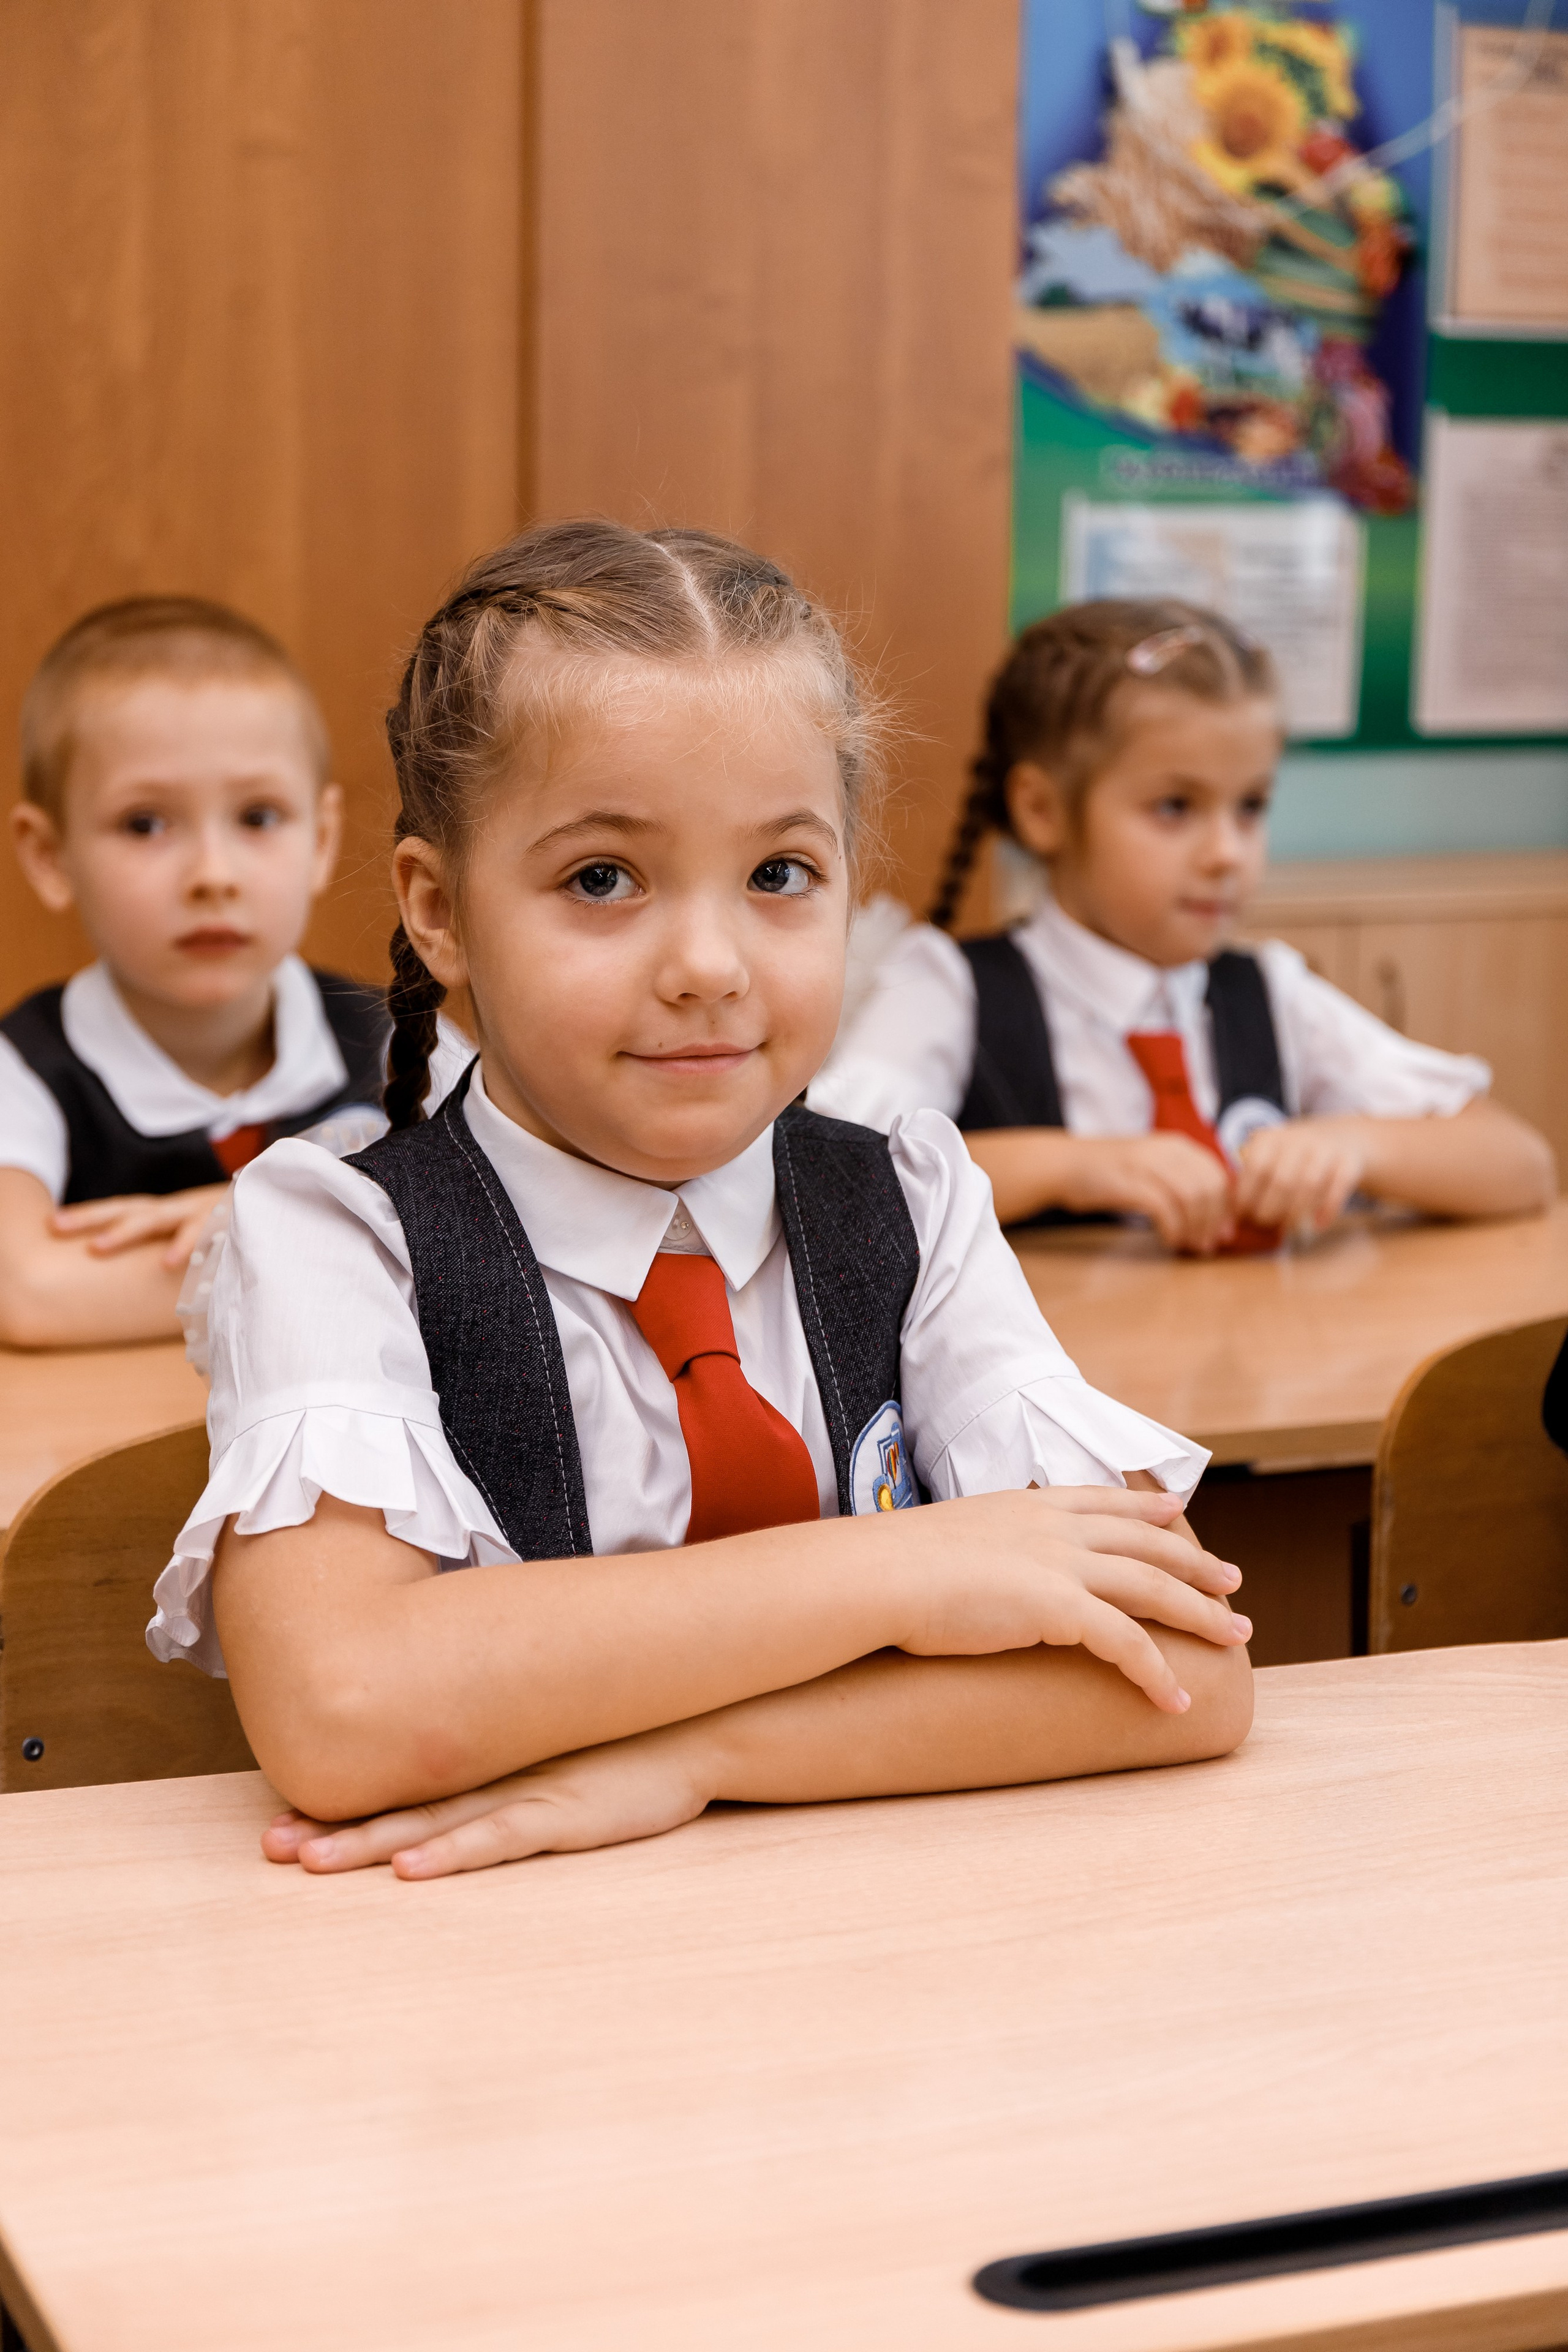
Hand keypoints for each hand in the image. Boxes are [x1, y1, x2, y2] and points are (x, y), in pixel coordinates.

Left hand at [49, 1182, 229, 1270]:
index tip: (54, 1223)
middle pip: (131, 1209)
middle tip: (58, 1227)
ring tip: (98, 1247)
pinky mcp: (232, 1218)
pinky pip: (206, 1233)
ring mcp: (205, 1210)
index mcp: (174, 1211)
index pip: (126, 1209)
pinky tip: (169, 1263)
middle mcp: (183, 1207)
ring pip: (159, 1217)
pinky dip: (187, 1246)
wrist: (290, 1196)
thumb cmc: (245, 1226)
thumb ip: (180, 1247)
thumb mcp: (206, 1232)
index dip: (91, 1215)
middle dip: (93, 1219)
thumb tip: (153, 1274)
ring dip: (128, 1231)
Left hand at [262, 1721, 710, 1879]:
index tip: (282, 1823)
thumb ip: (513, 1765)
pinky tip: (411, 1868)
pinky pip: (497, 1840)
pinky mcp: (562, 1818)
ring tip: (307, 1860)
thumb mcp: (559, 1755)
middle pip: (399, 1808)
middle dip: (332, 1831)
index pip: (402, 1791)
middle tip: (268, 1848)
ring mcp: (526, 1796)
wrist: (695, 1727)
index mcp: (490, 1768)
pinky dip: (452, 1853)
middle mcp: (495, 1779)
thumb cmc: (628, 1745)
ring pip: (431, 1825)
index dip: (342, 1808)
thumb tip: (464, 1777)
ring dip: (368, 1845)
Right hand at [887, 1485, 1247, 1711]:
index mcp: (1026, 1505)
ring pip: (1154, 1586)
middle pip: (1146, 1541)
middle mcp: (1053, 1527)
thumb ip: (973, 1548)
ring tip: (1236, 1635)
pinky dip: (1157, 1674)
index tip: (1176, 1510)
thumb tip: (965, 1570)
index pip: (1102, 1499)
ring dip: (1201, 1612)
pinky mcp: (1060, 1608)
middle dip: (1195, 1560)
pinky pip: (1128, 1644)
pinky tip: (1176, 1700)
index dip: (1145, 1507)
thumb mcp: (943, 1539)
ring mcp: (1061, 1564)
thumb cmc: (890, 1566)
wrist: (877, 1575)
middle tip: (1233, 1579)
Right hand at [1057, 1132, 1235, 1254]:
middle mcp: (1167, 1150)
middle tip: (1206, 1245)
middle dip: (1213, 1222)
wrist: (1065, 1164)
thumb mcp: (1152, 1165)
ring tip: (1188, 1245)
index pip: (1218, 1175)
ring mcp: (1148, 1165)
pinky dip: (1173, 1229)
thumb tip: (1213, 1214)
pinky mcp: (1130, 1183)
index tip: (1221, 1232)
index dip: (1225, 1208)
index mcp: (1177, 1145)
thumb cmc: (1109, 1172)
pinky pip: (1165, 1209)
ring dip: (1195, 1228)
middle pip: (1210, 1188)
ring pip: (1192, 1199)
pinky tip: (1169, 1240)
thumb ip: (1181, 1180)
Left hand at [1234, 1117, 1369, 1235]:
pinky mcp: (1348, 1161)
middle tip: (1265, 1224)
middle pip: (1283, 1181)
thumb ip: (1250, 1180)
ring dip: (1296, 1213)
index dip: (1248, 1195)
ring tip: (1286, 1228)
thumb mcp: (1268, 1156)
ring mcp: (1326, 1149)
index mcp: (1272, 1138)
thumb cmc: (1292, 1157)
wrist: (1340, 1137)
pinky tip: (1318, 1224)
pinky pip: (1338, 1187)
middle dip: (1271, 1208)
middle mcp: (1299, 1139)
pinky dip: (1328, 1208)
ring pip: (1310, 1185)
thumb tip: (1227, 1218)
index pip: (1256, 1168)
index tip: (1244, 1214)